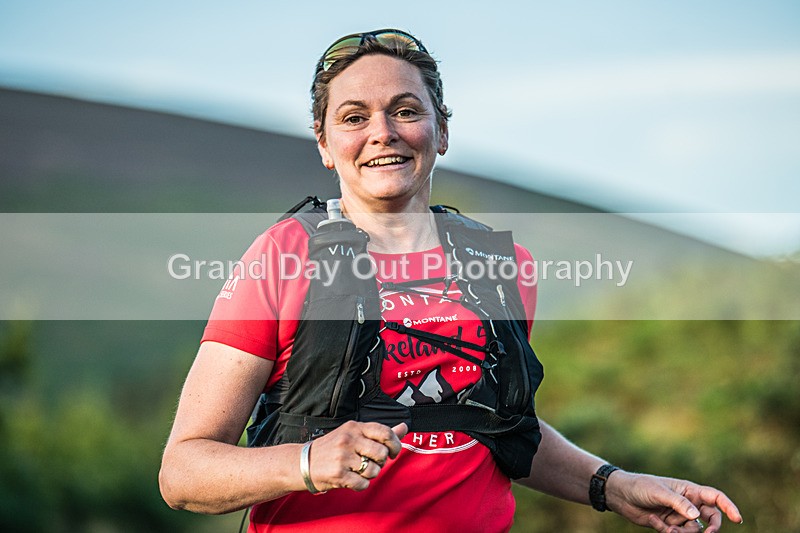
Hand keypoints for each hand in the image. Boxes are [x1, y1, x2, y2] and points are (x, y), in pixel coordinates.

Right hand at [303, 421, 407, 491]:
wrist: (303, 462)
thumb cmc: (333, 448)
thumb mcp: (354, 434)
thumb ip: (380, 433)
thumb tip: (405, 427)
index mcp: (354, 427)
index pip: (384, 432)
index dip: (395, 444)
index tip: (393, 452)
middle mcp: (348, 439)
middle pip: (382, 453)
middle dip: (380, 462)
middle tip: (371, 462)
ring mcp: (342, 457)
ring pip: (374, 470)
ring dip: (370, 475)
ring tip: (358, 471)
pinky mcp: (338, 474)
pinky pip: (363, 484)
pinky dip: (360, 485)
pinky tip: (351, 479)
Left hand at [605, 471, 742, 532]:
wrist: (621, 495)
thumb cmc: (640, 486)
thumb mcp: (659, 491)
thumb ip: (679, 503)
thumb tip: (698, 516)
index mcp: (688, 489)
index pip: (714, 497)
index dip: (728, 507)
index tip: (738, 519)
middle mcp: (687, 503)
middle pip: (711, 517)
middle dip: (712, 528)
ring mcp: (679, 515)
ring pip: (694, 530)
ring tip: (668, 528)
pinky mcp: (669, 525)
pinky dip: (667, 531)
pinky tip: (653, 521)